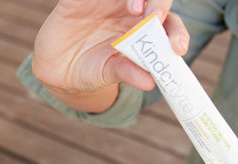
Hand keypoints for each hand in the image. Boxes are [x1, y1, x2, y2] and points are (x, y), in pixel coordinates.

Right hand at [31, 0, 189, 110]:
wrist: (60, 68)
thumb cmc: (92, 70)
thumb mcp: (110, 74)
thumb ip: (129, 73)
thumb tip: (150, 82)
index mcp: (145, 33)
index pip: (170, 26)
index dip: (177, 33)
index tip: (177, 47)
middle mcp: (132, 12)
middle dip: (160, 5)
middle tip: (155, 18)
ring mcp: (109, 1)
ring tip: (135, 9)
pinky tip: (104, 0)